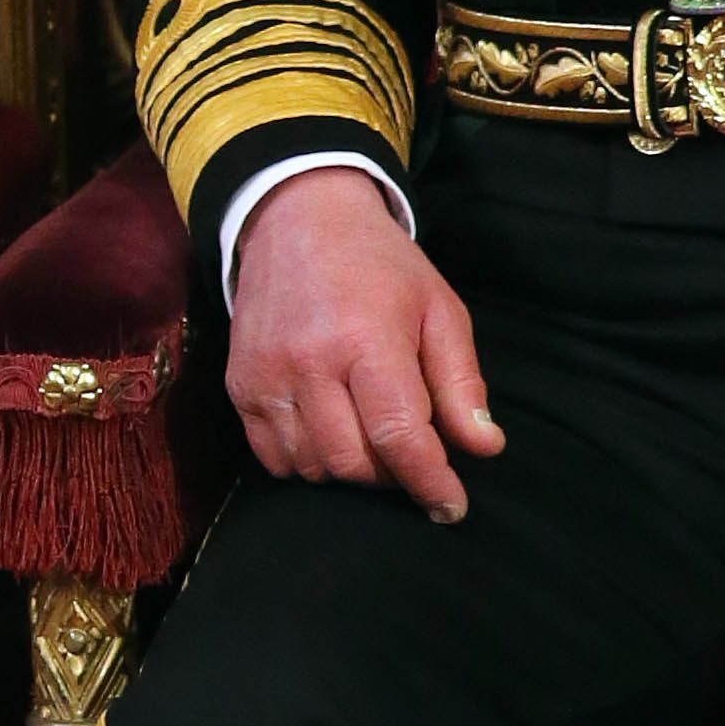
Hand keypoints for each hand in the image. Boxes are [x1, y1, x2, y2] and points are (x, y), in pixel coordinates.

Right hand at [226, 171, 504, 521]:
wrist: (297, 219)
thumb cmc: (380, 267)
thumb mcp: (439, 310)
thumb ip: (462, 384)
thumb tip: (485, 449)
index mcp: (367, 338)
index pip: (398, 435)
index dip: (430, 482)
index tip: (451, 506)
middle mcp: (309, 362)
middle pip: (354, 463)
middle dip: (391, 475)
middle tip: (409, 452)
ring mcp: (266, 376)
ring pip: (313, 468)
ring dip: (350, 471)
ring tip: (370, 436)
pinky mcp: (239, 385)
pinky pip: (273, 457)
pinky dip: (308, 463)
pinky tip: (330, 433)